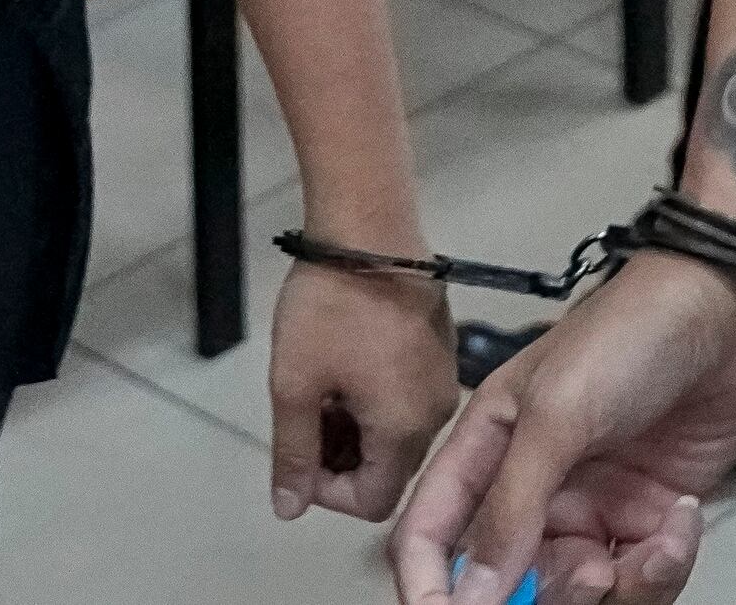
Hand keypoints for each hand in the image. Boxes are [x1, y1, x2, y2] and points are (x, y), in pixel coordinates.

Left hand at [273, 257, 458, 525]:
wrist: (369, 227)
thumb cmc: (330, 307)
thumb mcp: (294, 384)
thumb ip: (292, 455)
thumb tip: (290, 509)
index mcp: (406, 430)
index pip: (371, 501)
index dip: (327, 492)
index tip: (298, 452)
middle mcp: (437, 412)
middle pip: (388, 469)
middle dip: (340, 457)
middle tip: (303, 417)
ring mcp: (445, 378)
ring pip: (397, 433)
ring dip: (355, 428)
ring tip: (321, 387)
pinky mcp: (442, 349)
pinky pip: (409, 399)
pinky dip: (376, 400)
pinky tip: (347, 364)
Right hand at [391, 249, 735, 602]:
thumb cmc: (634, 333)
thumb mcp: (557, 414)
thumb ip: (510, 508)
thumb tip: (468, 595)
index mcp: (486, 449)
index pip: (430, 536)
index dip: (430, 586)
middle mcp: (532, 488)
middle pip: (508, 583)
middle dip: (548, 594)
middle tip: (590, 571)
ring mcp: (593, 506)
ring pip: (580, 593)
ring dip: (618, 587)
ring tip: (647, 548)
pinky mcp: (647, 519)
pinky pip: (641, 579)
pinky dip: (663, 566)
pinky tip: (682, 519)